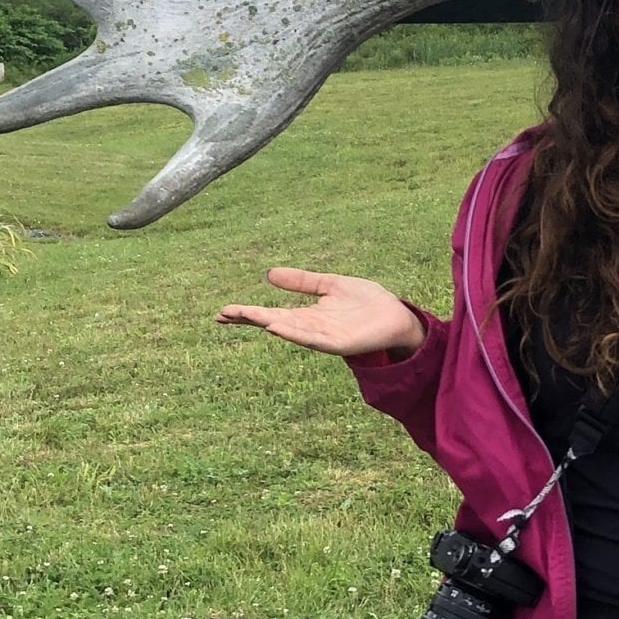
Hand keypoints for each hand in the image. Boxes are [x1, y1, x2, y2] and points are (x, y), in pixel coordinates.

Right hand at [217, 266, 425, 358]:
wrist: (396, 316)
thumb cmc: (365, 302)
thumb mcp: (329, 285)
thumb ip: (302, 281)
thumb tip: (269, 274)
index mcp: (307, 315)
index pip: (270, 314)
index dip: (247, 313)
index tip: (223, 311)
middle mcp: (310, 328)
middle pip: (274, 323)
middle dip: (251, 319)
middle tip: (223, 314)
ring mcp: (324, 337)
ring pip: (291, 332)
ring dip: (270, 324)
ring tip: (249, 316)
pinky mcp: (339, 344)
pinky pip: (314, 339)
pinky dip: (295, 334)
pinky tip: (278, 327)